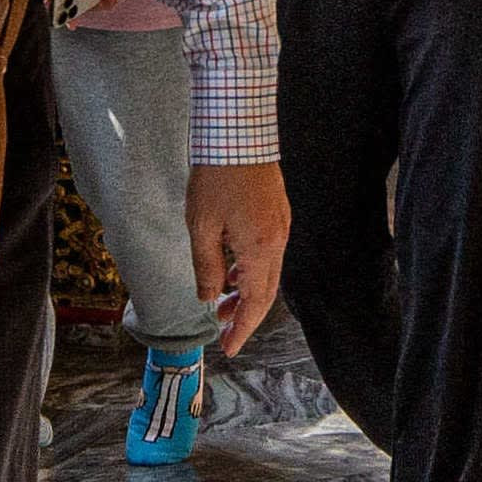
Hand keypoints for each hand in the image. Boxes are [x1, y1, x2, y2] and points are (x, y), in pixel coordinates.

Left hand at [183, 162, 290, 354]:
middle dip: (244, 315)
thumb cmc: (217, 176)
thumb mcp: (202, 225)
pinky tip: (231, 270)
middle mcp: (277, 241)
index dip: (242, 329)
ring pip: (267, 273)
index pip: (255, 302)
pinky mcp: (277, 215)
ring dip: (245, 292)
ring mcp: (280, 227)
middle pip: (265, 292)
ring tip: (221, 302)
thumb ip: (206, 266)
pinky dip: (250, 270)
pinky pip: (267, 254)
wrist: (239, 133)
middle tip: (224, 332)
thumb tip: (209, 297)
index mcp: (260, 248)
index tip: (230, 348)